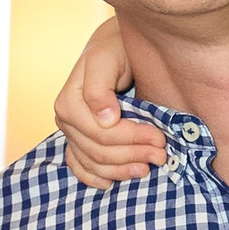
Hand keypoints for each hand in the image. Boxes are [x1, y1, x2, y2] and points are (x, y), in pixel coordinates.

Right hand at [55, 17, 166, 188]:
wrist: (115, 47)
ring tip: (147, 168)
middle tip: (162, 154)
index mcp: (70, 100)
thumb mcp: (107, 58)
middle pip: (99, 151)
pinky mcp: (77, 141)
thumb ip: (100, 86)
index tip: (160, 138)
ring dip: (121, 171)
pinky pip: (81, 167)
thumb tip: (104, 119)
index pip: (101, 133)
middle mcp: (66, 119)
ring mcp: (71, 133)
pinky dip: (96, 178)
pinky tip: (112, 182)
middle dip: (133, 155)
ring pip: (94, 163)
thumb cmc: (114, 48)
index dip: (132, 138)